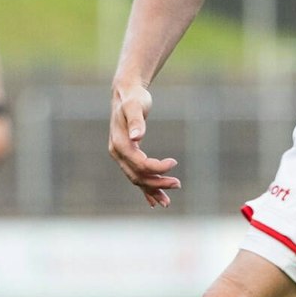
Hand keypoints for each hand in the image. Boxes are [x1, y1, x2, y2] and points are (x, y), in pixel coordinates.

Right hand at [109, 82, 178, 208]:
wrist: (125, 94)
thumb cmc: (133, 99)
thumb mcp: (135, 106)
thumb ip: (136, 121)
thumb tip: (136, 137)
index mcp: (119, 144)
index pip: (139, 163)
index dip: (157, 167)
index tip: (174, 162)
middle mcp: (118, 153)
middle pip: (137, 176)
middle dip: (157, 183)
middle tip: (177, 184)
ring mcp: (121, 156)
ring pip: (136, 179)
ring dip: (152, 190)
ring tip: (167, 201)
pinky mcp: (127, 155)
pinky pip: (135, 176)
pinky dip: (145, 189)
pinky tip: (154, 199)